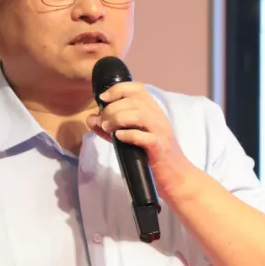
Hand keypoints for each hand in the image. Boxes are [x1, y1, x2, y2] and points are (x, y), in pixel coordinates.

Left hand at [85, 81, 191, 199]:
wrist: (175, 177)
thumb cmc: (149, 155)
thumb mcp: (126, 138)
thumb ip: (108, 128)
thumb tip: (89, 118)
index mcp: (152, 110)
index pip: (137, 88)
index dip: (117, 89)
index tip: (102, 99)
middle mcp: (158, 117)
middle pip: (133, 101)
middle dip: (111, 109)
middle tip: (102, 122)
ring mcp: (160, 131)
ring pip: (139, 114)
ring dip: (117, 119)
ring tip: (107, 128)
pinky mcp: (159, 148)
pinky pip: (144, 136)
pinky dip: (128, 134)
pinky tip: (118, 138)